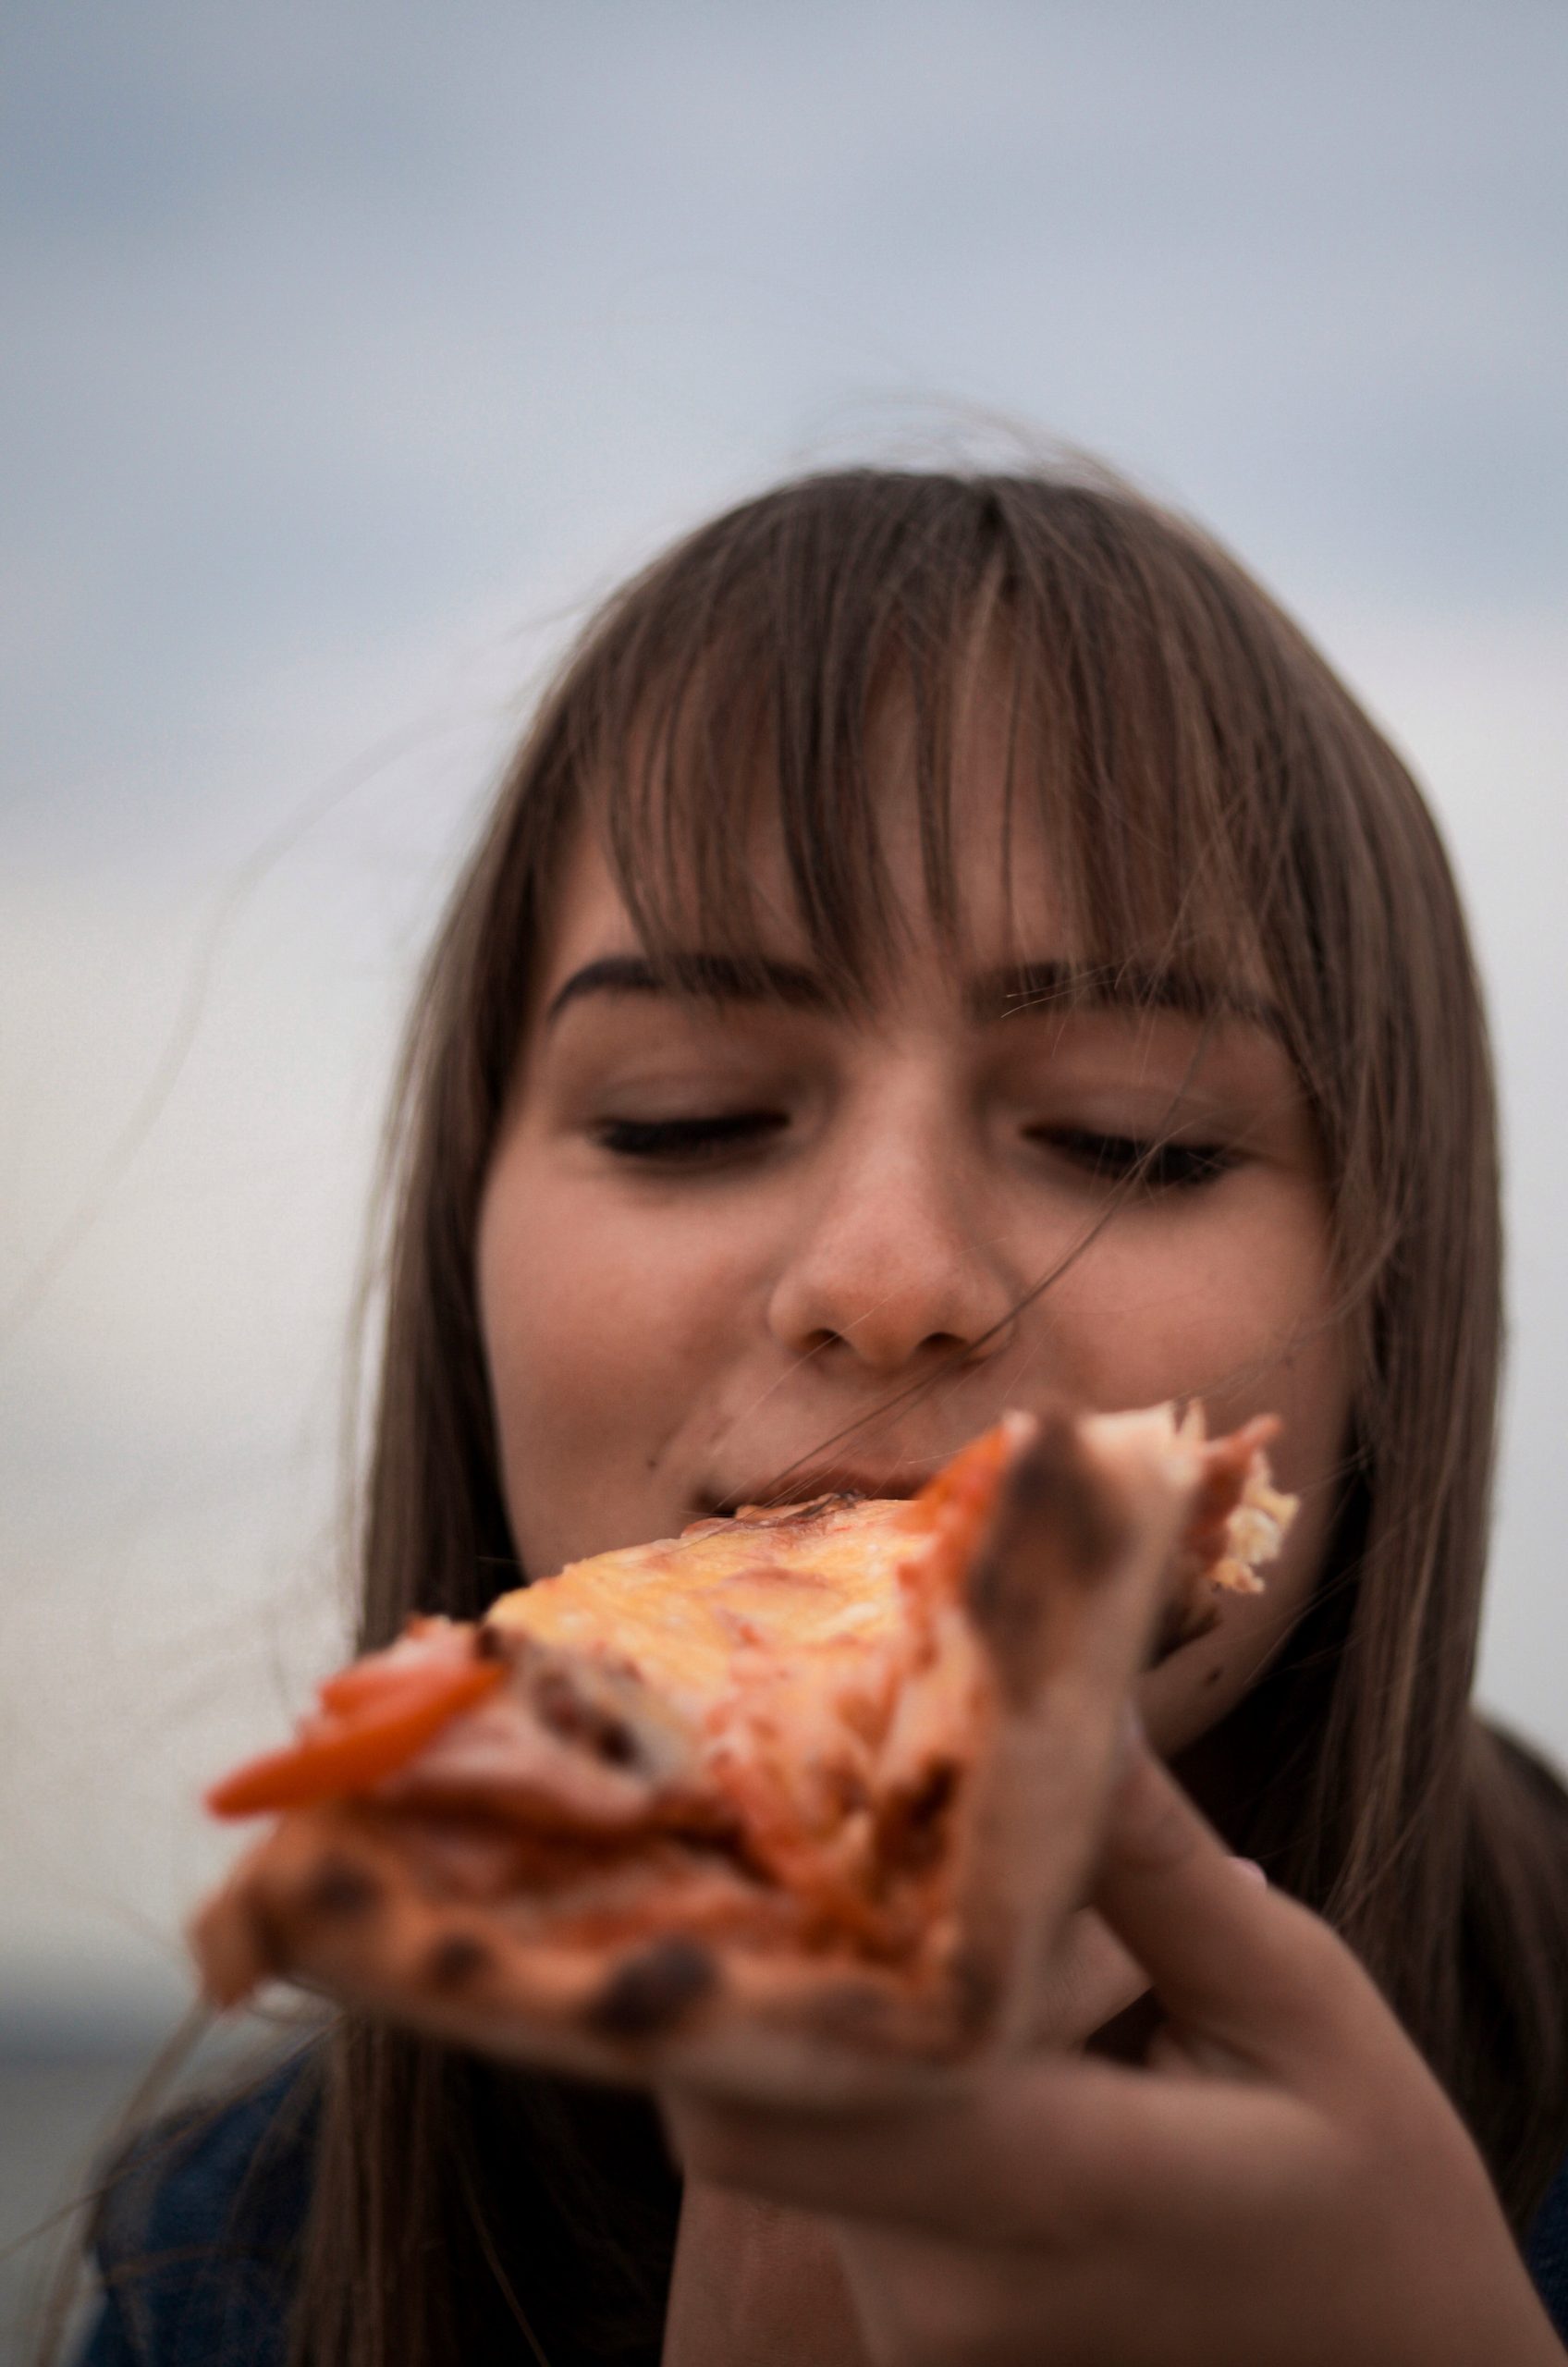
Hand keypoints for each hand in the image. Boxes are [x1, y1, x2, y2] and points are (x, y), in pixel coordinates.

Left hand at [665, 1742, 1563, 2366]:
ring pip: (789, 2136)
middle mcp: (953, 2287)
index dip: (723, 1964)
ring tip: (937, 1907)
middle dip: (757, 1965)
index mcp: (1059, 2187)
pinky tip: (971, 2009)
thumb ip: (1149, 1860)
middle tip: (793, 1819)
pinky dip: (875, 2082)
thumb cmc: (1368, 2182)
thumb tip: (1057, 1685)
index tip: (726, 1818)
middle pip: (746, 2110)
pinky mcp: (919, 2346)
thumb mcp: (1296, 1997)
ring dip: (835, 2015)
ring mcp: (929, 2335)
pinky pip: (838, 2180)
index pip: (793, 2084)